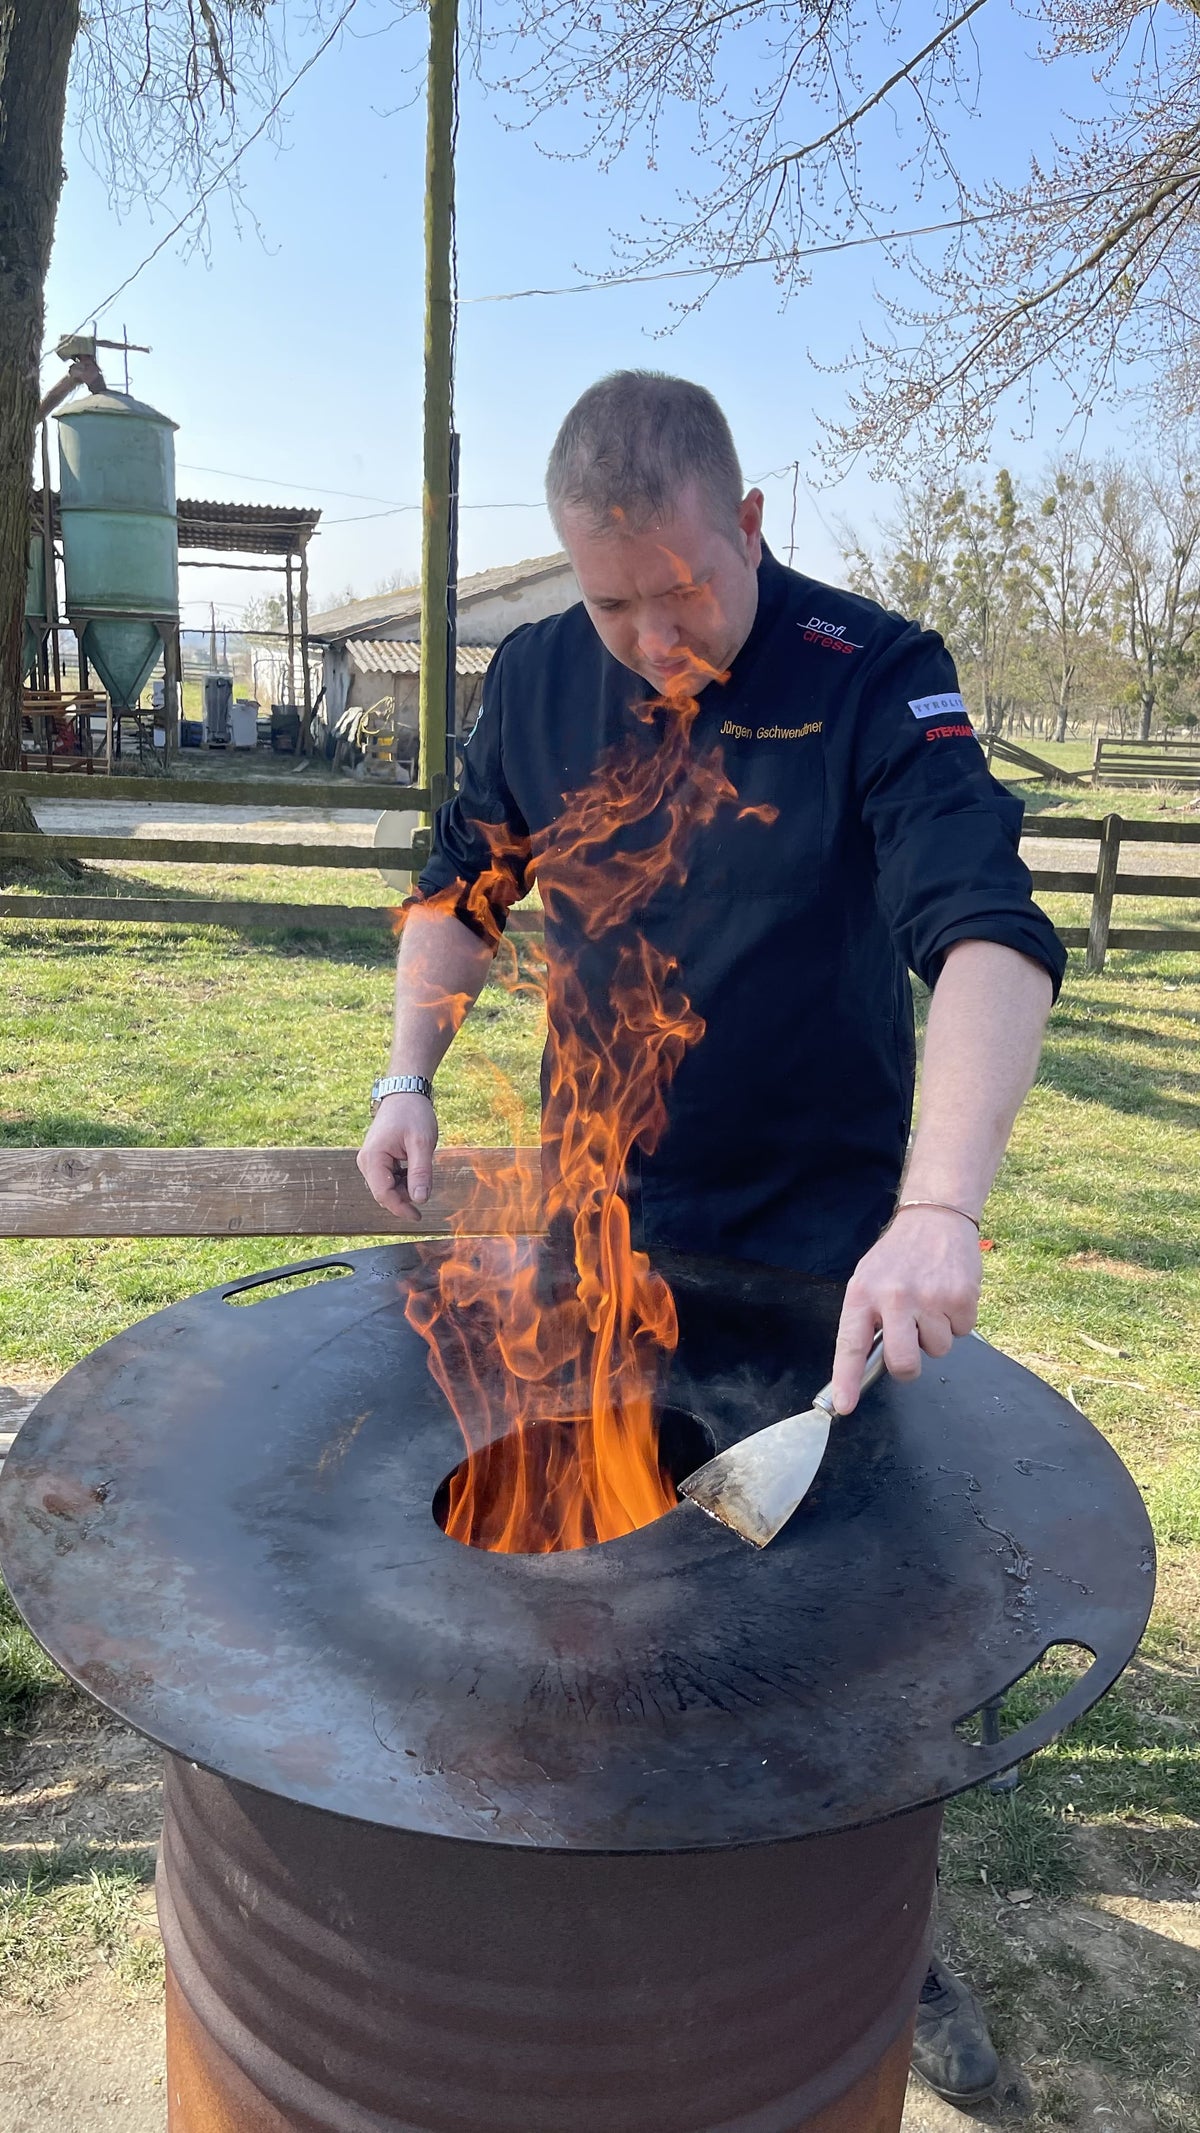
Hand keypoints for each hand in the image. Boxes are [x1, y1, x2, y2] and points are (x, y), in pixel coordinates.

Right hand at [356, 1093, 437, 1218]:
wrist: (405, 1093)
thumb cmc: (413, 1114)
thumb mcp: (422, 1143)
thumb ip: (420, 1172)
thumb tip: (420, 1200)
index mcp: (373, 1158)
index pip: (383, 1194)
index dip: (401, 1209)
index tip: (419, 1216)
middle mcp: (365, 1161)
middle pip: (384, 1193)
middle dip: (405, 1196)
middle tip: (426, 1182)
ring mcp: (369, 1160)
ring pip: (387, 1187)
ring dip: (405, 1187)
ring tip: (420, 1165)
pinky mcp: (376, 1159)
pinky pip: (388, 1178)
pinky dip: (403, 1179)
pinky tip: (414, 1165)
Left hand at [829, 1207, 981, 1412]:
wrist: (934, 1218)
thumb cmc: (898, 1257)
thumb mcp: (868, 1280)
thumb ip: (867, 1319)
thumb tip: (868, 1366)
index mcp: (863, 1294)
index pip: (851, 1345)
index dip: (847, 1380)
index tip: (843, 1406)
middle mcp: (895, 1298)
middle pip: (902, 1363)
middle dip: (908, 1367)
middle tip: (910, 1345)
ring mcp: (930, 1298)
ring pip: (937, 1350)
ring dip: (935, 1335)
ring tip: (929, 1303)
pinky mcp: (961, 1297)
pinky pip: (962, 1333)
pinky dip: (957, 1320)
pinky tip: (948, 1295)